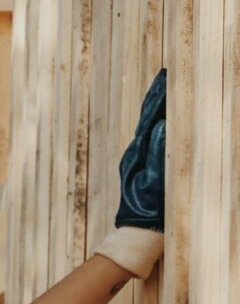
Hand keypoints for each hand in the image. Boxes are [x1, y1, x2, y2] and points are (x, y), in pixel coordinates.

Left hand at [116, 68, 166, 231]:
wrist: (139, 230)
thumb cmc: (148, 209)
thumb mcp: (153, 181)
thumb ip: (156, 154)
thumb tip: (160, 125)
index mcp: (139, 152)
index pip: (151, 117)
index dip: (159, 98)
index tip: (166, 77)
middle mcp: (137, 151)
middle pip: (148, 116)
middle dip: (157, 96)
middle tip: (165, 73)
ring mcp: (138, 157)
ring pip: (149, 125)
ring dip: (156, 105)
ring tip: (163, 85)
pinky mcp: (142, 164)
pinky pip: (151, 137)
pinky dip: (157, 121)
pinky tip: (162, 114)